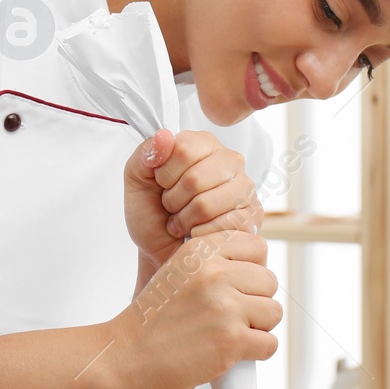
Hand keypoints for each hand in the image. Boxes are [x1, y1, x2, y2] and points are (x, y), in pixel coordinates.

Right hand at [104, 230, 280, 388]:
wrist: (126, 355)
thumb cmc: (153, 319)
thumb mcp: (179, 272)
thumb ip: (215, 263)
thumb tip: (259, 267)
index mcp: (201, 251)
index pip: (257, 247)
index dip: (252, 271)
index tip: (237, 287)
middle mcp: (214, 273)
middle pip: (269, 282)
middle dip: (255, 302)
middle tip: (229, 317)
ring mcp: (224, 307)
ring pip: (273, 312)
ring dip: (257, 327)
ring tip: (229, 333)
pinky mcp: (231, 340)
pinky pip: (269, 343)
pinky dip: (255, 352)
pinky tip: (231, 352)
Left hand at [123, 129, 264, 266]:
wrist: (163, 251)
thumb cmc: (153, 215)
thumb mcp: (137, 180)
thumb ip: (145, 154)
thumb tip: (164, 137)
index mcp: (202, 144)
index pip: (182, 148)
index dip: (164, 174)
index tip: (162, 185)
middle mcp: (229, 160)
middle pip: (194, 179)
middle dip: (173, 201)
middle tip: (171, 208)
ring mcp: (245, 188)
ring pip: (206, 204)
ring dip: (184, 221)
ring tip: (182, 222)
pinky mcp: (252, 216)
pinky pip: (220, 227)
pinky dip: (199, 236)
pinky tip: (198, 233)